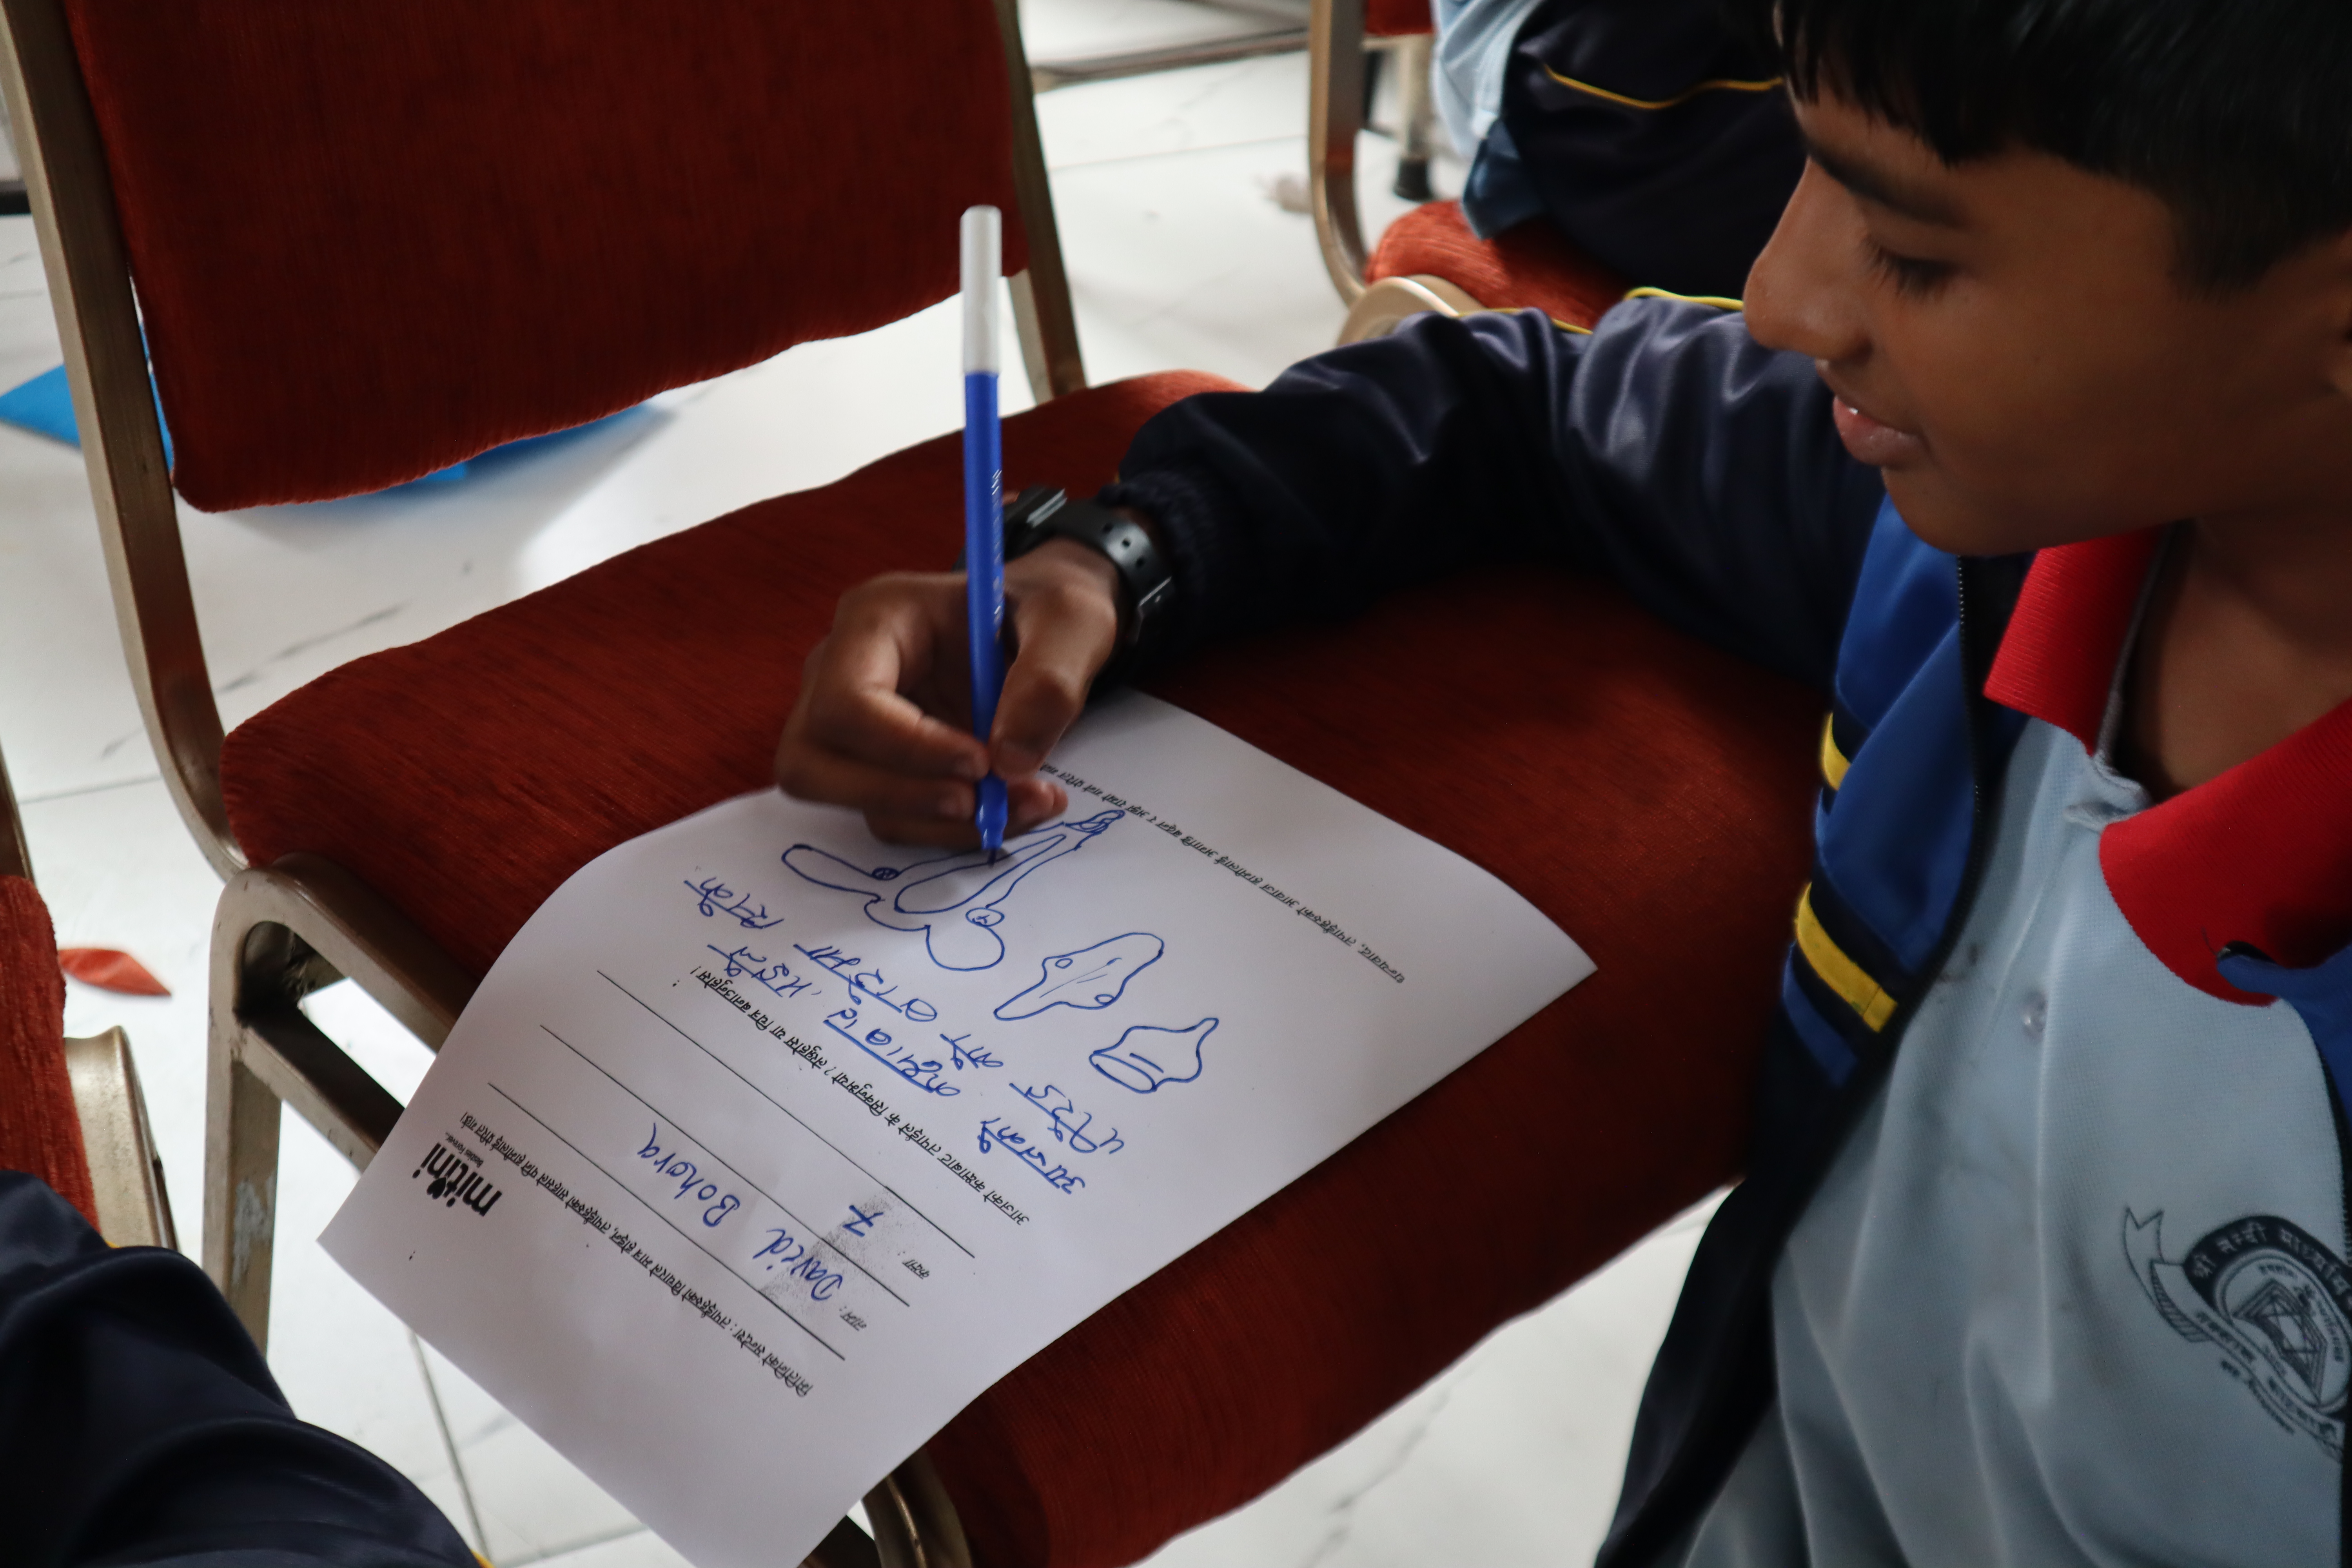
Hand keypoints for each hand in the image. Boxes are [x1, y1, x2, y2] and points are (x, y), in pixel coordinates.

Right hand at [775, 539, 1123, 844]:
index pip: (846, 700)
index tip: (981, 762)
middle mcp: (840, 671)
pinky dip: (952, 829)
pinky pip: (892, 816)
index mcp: (875, 618)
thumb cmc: (1046, 611)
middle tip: (983, 802)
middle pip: (812, 761)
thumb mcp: (1071, 622)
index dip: (906, 746)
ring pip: (852, 801)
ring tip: (1027, 803)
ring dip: (940, 823)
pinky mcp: (875, 764)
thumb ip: (1049, 681)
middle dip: (901, 797)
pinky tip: (1013, 807)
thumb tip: (1009, 761)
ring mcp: (849, 723)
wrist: (1044, 628)